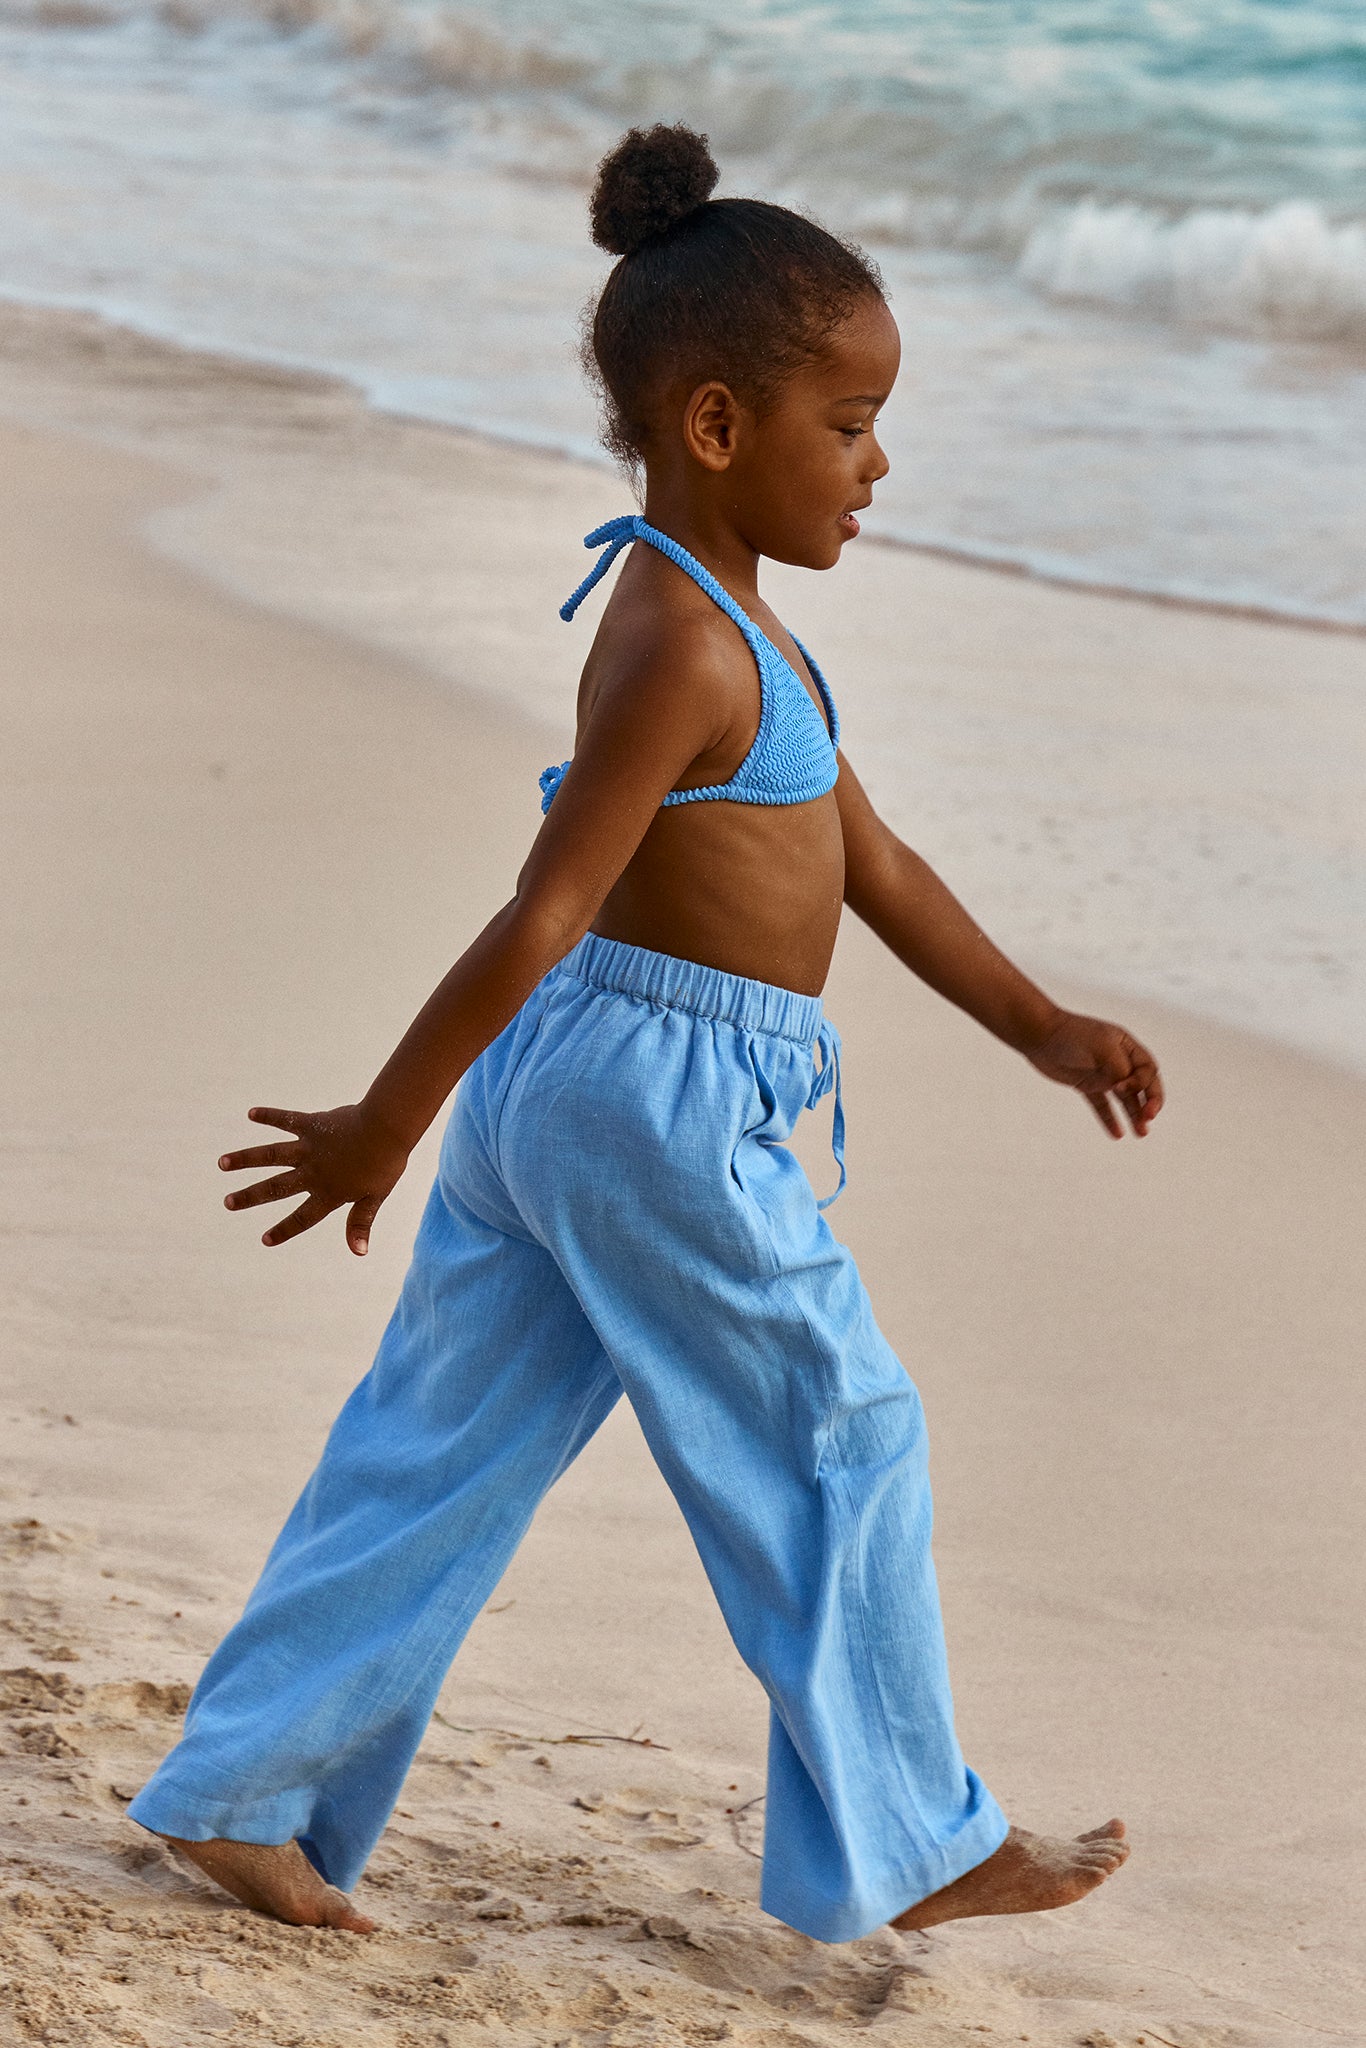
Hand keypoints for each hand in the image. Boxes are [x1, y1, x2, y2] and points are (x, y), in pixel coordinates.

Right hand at [218, 1103, 410, 1252]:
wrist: (387, 1127)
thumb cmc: (385, 1163)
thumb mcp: (375, 1196)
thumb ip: (360, 1223)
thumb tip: (358, 1253)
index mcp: (329, 1192)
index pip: (303, 1217)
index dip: (284, 1230)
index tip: (265, 1239)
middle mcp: (312, 1172)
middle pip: (276, 1188)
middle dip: (250, 1196)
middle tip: (227, 1202)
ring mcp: (309, 1147)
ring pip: (270, 1155)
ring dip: (245, 1159)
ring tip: (222, 1163)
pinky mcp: (311, 1124)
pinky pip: (286, 1120)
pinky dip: (269, 1116)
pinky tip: (252, 1113)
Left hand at [1023, 1011, 1163, 1137]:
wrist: (1039, 1034)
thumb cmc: (1072, 1036)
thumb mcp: (1103, 1049)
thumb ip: (1120, 1070)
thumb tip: (1130, 1091)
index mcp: (1127, 1046)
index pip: (1148, 1070)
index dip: (1141, 1083)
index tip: (1120, 1088)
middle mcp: (1118, 1060)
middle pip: (1142, 1085)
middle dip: (1149, 1102)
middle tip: (1149, 1118)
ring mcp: (1102, 1074)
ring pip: (1124, 1098)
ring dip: (1134, 1115)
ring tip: (1141, 1134)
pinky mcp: (1086, 1085)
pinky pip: (1102, 1105)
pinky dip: (1109, 1119)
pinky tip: (1117, 1134)